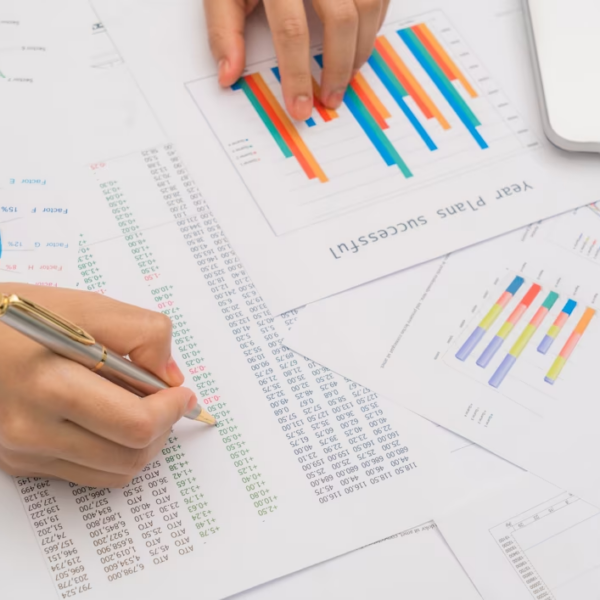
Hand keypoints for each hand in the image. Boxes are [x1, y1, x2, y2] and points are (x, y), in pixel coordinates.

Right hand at [0, 284, 195, 487]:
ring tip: (139, 408)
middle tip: (167, 402)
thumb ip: (143, 334)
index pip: (134, 424)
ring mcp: (22, 452)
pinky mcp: (19, 463)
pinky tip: (108, 419)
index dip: (171, 411)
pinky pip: (87, 474)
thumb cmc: (21, 316)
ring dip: (142, 444)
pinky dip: (112, 451)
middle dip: (162, 428)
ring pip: (113, 473)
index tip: (183, 394)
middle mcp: (31, 429)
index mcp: (49, 384)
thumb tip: (171, 378)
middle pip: (129, 456)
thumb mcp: (88, 307)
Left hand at [205, 0, 389, 119]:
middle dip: (338, 69)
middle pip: (340, 20)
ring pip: (368, 6)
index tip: (300, 109)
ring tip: (345, 77)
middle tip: (330, 99)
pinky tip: (357, 44)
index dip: (297, 75)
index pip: (292, 30)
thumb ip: (224, 28)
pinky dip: (373, 25)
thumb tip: (228, 76)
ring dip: (360, 50)